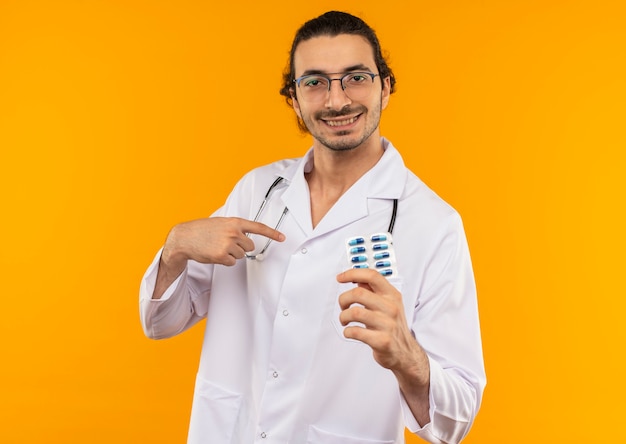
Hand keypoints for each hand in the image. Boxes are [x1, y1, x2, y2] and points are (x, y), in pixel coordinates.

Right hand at [163, 217, 284, 266]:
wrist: (185, 237)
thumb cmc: (202, 230)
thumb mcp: (221, 223)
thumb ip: (235, 228)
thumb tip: (247, 237)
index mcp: (235, 222)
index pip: (258, 227)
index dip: (272, 233)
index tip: (282, 237)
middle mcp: (234, 232)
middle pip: (250, 246)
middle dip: (241, 247)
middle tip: (226, 244)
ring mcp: (228, 244)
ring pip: (241, 255)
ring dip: (232, 254)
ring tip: (218, 247)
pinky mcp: (222, 255)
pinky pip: (232, 262)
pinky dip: (225, 261)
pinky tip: (215, 254)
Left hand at [336, 269, 427, 380]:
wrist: (405, 353)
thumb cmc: (393, 327)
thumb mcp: (388, 304)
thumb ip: (373, 291)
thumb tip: (356, 278)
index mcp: (392, 295)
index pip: (372, 276)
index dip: (353, 273)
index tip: (340, 277)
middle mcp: (391, 308)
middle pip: (358, 293)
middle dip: (343, 299)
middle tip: (343, 306)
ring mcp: (387, 324)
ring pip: (354, 312)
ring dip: (343, 316)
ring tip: (345, 320)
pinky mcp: (382, 341)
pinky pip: (355, 332)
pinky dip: (347, 332)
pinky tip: (350, 332)